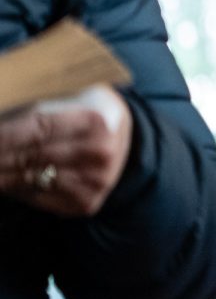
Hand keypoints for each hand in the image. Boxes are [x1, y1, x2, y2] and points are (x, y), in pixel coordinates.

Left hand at [0, 91, 132, 217]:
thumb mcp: (66, 95)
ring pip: (28, 180)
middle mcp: (99, 154)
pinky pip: (36, 197)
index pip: (37, 129)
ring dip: (0, 175)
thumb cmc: (80, 108)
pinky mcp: (86, 203)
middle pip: (30, 157)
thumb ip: (35, 103)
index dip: (4, 135)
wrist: (121, 135)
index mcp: (96, 121)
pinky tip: (5, 178)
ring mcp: (95, 182)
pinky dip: (14, 188)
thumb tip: (1, 113)